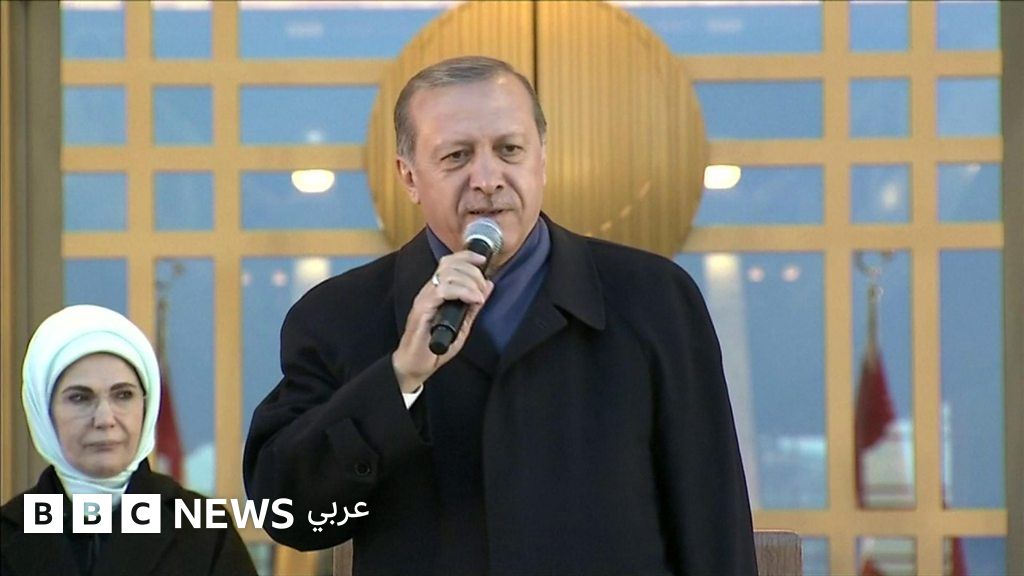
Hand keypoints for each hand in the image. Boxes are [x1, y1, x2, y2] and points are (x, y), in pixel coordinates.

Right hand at [392, 251, 493, 392]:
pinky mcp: (422, 310)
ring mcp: (424, 299)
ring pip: (447, 275)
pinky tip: (473, 300)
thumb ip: (474, 305)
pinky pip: (442, 291)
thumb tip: (489, 285)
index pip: (449, 262)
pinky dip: (462, 292)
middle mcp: (428, 291)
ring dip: (470, 281)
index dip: (466, 256)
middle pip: (450, 264)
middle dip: (473, 272)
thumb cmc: (435, 347)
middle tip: (484, 288)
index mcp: (436, 291)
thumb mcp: (463, 324)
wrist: (416, 365)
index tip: (483, 260)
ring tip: (479, 296)